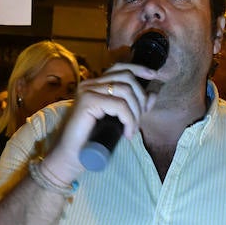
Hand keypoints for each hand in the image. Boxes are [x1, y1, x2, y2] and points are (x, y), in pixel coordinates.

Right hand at [46, 62, 159, 178]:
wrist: (71, 157)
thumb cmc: (92, 141)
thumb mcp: (118, 120)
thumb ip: (133, 106)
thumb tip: (153, 93)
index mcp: (95, 85)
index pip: (120, 68)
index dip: (138, 69)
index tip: (153, 76)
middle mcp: (90, 84)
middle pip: (126, 77)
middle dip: (140, 97)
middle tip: (139, 119)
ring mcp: (88, 91)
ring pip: (125, 91)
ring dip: (135, 112)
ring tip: (132, 129)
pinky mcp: (88, 101)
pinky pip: (120, 105)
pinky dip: (129, 119)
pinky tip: (127, 133)